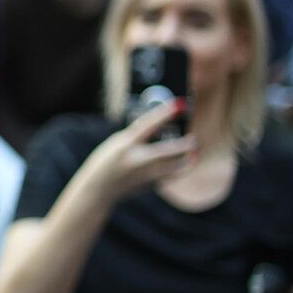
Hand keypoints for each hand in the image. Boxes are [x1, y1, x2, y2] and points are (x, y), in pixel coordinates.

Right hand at [79, 99, 198, 201]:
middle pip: (170, 151)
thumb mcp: (118, 143)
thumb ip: (138, 136)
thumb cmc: (107, 160)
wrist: (99, 188)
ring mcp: (145, 175)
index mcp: (126, 144)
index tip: (180, 103)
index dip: (165, 112)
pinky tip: (183, 162)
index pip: (149, 125)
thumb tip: (163, 127)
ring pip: (176, 166)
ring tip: (193, 151)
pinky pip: (172, 176)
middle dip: (186, 144)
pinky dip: (179, 168)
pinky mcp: (151, 185)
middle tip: (193, 138)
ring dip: (188, 158)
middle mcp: (137, 160)